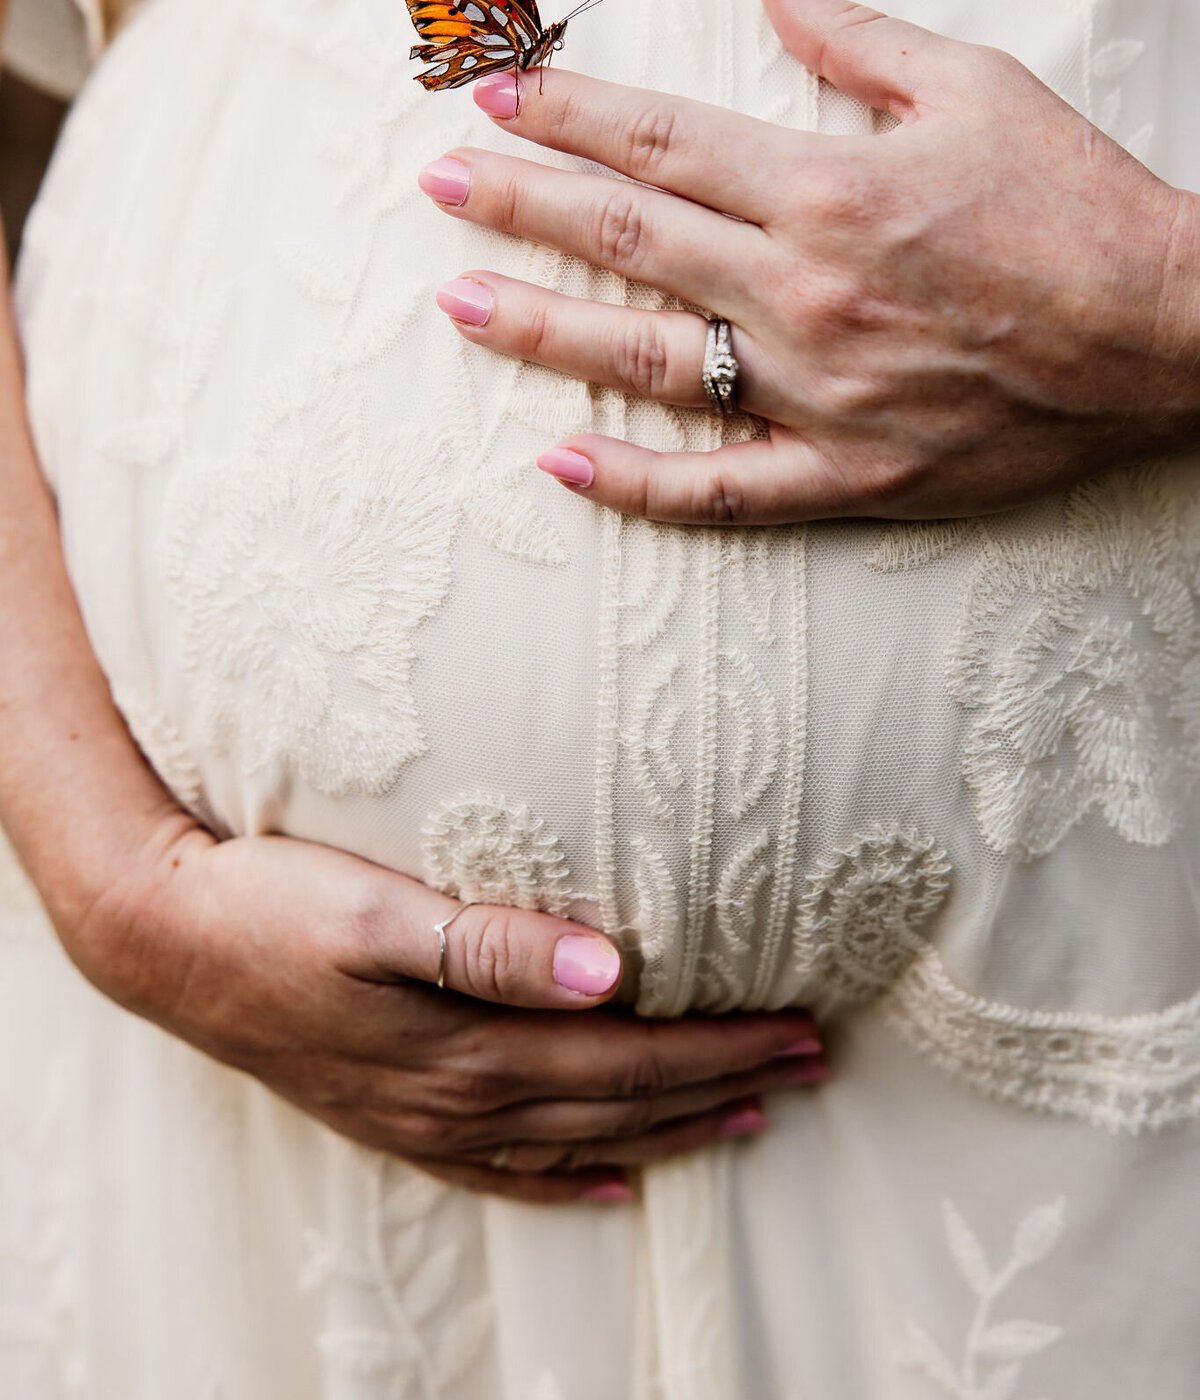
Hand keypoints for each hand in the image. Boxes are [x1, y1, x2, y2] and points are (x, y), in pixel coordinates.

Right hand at [65, 816, 823, 1203]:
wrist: (163, 939)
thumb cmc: (271, 904)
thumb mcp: (374, 909)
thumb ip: (492, 943)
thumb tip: (610, 969)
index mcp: (470, 1046)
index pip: (629, 1059)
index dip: (722, 1049)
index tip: (803, 1029)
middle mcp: (458, 1098)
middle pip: (621, 1104)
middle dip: (723, 1085)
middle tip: (812, 1063)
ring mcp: (424, 1118)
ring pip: (577, 1141)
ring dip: (668, 1131)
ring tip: (748, 1116)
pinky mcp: (393, 1115)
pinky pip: (502, 1170)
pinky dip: (568, 1181)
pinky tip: (609, 1188)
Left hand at [420, 0, 1199, 523]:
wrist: (1171, 334)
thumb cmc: (1079, 204)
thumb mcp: (976, 86)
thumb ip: (856, 37)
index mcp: (828, 186)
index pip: (663, 140)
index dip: (566, 113)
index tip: (494, 96)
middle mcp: (803, 289)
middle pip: (629, 237)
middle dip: (521, 203)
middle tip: (437, 185)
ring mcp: (817, 392)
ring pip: (646, 361)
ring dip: (542, 331)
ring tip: (460, 306)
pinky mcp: (849, 474)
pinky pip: (723, 489)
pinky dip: (640, 485)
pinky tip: (561, 467)